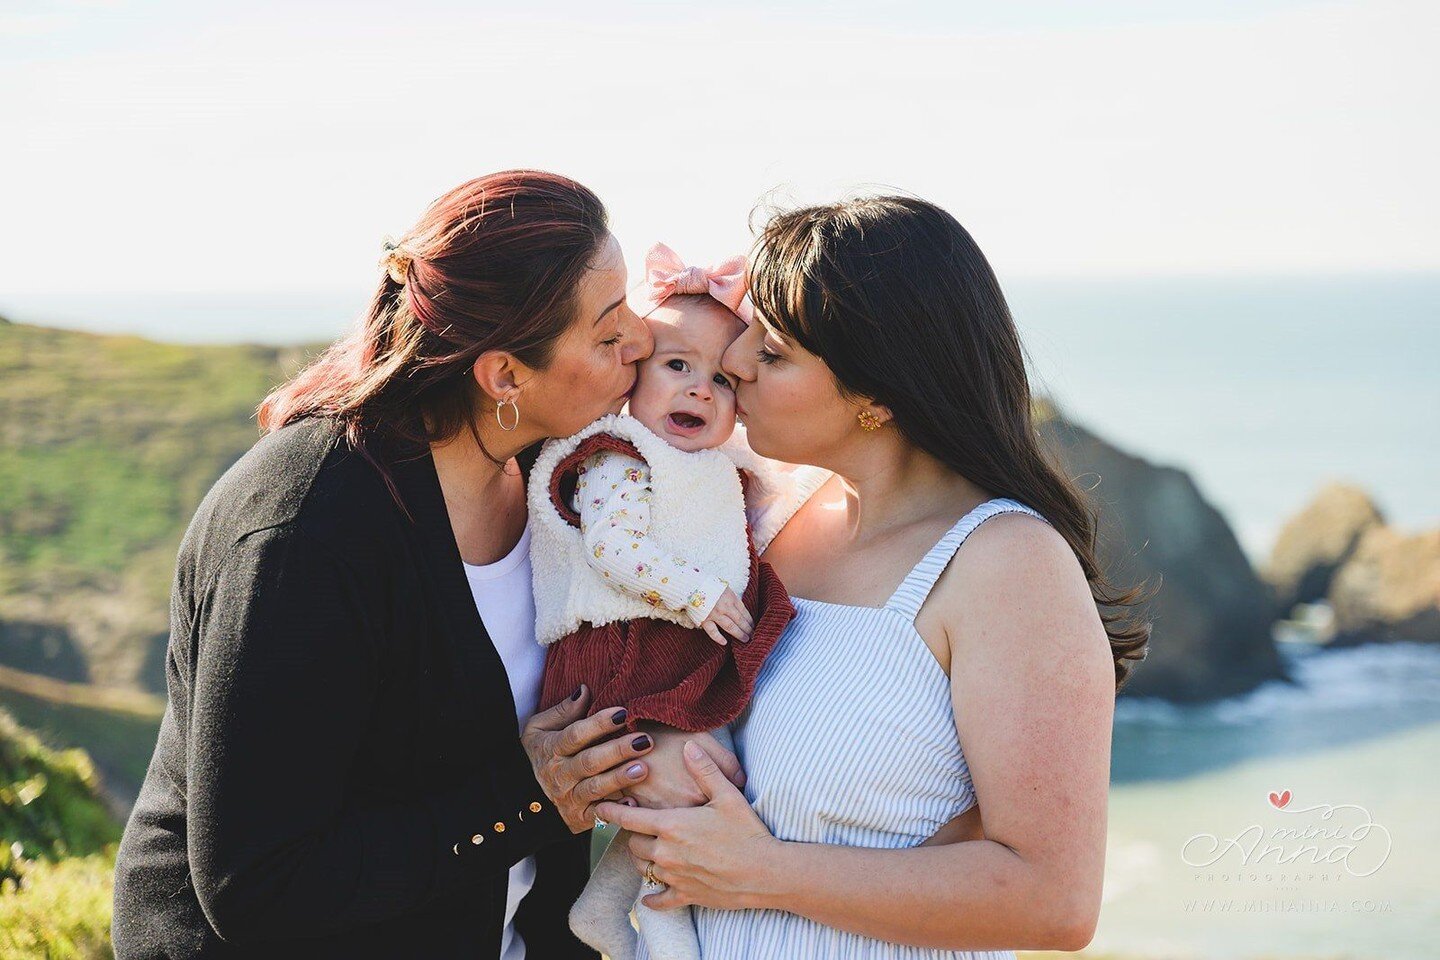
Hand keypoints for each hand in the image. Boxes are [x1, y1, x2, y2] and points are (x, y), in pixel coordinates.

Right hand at [520, 686, 655, 831]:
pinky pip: (599, 814)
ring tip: (643, 768)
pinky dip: (616, 809)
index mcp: (551, 748)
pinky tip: (634, 802)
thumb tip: (585, 689)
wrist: (523, 799)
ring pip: (595, 788)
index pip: (575, 735)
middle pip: (589, 762)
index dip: (598, 724)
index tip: (622, 712)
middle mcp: (560, 774)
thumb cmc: (539, 755)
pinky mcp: (579, 817)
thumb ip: (563, 711)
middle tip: (644, 740)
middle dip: (617, 750)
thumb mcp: (540, 729)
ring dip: (620, 778)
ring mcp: (569, 797)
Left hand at [595, 740, 781, 911]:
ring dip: (642, 860)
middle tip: (639, 827)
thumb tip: (689, 745)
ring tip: (649, 851)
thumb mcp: (727, 795)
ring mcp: (675, 877)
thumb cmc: (747, 832)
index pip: (629, 818)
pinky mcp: (686, 896)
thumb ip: (704, 770)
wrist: (766, 872)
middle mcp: (667, 853)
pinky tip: (650, 896)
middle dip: (633, 835)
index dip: (610, 811)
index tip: (598, 807)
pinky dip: (652, 898)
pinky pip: (659, 900)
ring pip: (643, 869)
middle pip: (633, 844)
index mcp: (672, 825)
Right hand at [700, 587, 752, 644]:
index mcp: (730, 597)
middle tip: (753, 635)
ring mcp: (715, 614)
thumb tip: (739, 609)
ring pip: (730, 626)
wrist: (691, 584)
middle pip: (740, 620)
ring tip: (745, 640)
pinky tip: (725, 642)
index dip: (750, 620)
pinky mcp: (704, 619)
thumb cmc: (708, 585)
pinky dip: (718, 638)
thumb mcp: (724, 588)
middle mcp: (725, 606)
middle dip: (748, 629)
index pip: (744, 611)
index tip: (754, 625)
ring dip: (739, 634)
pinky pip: (713, 631)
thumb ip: (732, 598)